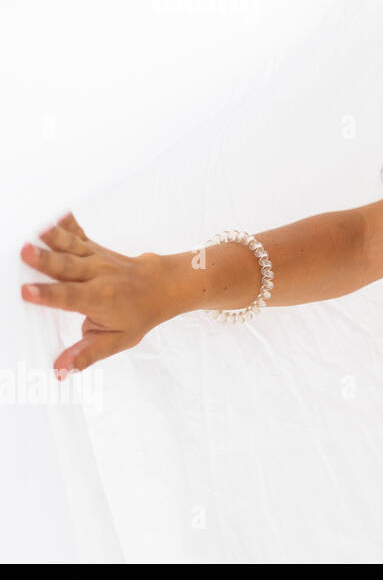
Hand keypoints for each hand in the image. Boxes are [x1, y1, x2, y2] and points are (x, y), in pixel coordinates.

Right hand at [19, 212, 171, 378]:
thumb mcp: (117, 340)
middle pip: (67, 266)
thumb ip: (87, 354)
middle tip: (22, 250)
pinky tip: (51, 207)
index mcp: (100, 299)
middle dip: (44, 259)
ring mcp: (95, 257)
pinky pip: (76, 232)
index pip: (70, 297)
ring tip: (31, 226)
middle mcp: (97, 275)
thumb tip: (59, 372)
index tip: (26, 292)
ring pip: (71, 245)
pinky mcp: (93, 247)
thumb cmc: (139, 315)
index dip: (48, 295)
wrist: (164, 285)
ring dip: (50, 235)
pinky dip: (64, 220)